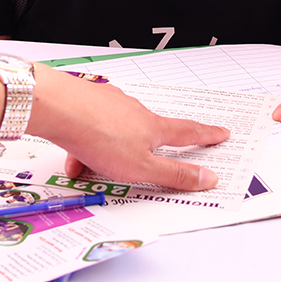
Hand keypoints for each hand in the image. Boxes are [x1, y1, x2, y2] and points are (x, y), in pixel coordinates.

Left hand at [28, 65, 229, 189]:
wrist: (59, 108)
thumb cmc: (100, 136)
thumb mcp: (142, 167)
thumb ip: (175, 174)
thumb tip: (208, 178)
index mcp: (153, 128)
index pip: (188, 132)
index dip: (207, 135)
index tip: (221, 133)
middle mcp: (135, 111)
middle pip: (148, 133)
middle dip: (146, 150)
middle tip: (147, 159)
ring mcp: (110, 104)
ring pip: (114, 134)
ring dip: (108, 152)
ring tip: (91, 169)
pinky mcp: (87, 103)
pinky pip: (91, 130)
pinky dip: (85, 146)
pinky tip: (73, 159)